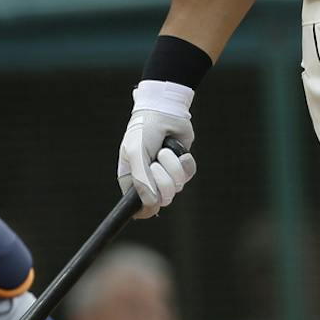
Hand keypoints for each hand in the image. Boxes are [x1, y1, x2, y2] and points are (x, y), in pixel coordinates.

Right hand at [118, 79, 197, 217]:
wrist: (164, 110)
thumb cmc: (144, 130)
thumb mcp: (136, 152)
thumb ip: (141, 179)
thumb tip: (150, 203)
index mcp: (131, 180)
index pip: (139, 208)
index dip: (147, 209)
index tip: (153, 203)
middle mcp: (148, 180)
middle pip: (162, 199)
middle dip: (163, 180)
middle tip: (156, 163)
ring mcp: (165, 174)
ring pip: (177, 187)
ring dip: (173, 167)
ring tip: (165, 151)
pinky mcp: (181, 166)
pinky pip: (188, 175)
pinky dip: (185, 162)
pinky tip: (178, 151)